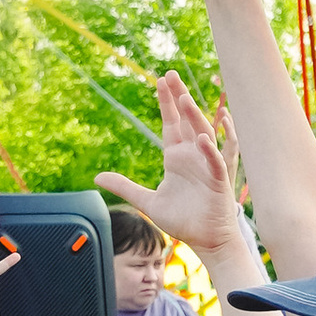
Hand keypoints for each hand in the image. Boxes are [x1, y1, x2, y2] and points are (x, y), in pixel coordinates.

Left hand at [97, 72, 242, 262]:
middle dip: (179, 97)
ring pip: (202, 134)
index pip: (171, 123)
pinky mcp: (218, 181)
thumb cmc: (183, 221)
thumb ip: (125, 187)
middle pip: (187, 120)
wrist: (206, 241)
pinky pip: (214, 161)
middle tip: (170, 74)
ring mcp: (206, 166)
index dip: (166, 102)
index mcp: (177, 158)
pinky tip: (199, 138)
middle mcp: (192, 156)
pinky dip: (208, 149)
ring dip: (194, 116)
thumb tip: (98, 177)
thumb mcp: (147, 201)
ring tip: (183, 97)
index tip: (161, 81)